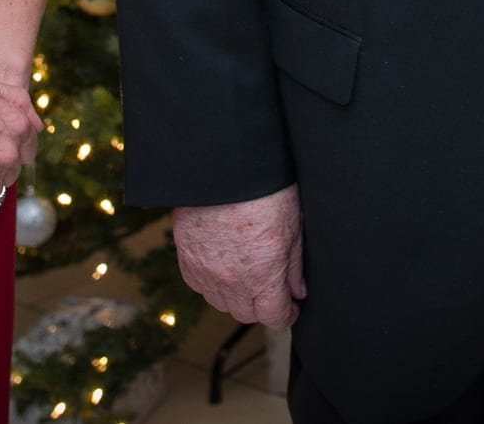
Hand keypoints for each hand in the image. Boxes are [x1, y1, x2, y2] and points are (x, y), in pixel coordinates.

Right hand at [173, 185, 306, 326]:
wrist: (225, 167)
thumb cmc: (265, 190)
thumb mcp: (293, 227)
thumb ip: (294, 267)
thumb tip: (297, 292)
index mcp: (262, 275)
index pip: (273, 317)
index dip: (286, 314)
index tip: (291, 306)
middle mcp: (231, 280)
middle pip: (247, 314)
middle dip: (261, 305)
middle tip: (270, 287)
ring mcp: (205, 271)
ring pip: (222, 303)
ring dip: (236, 296)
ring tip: (246, 274)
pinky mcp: (187, 259)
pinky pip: (200, 286)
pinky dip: (212, 282)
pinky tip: (223, 265)